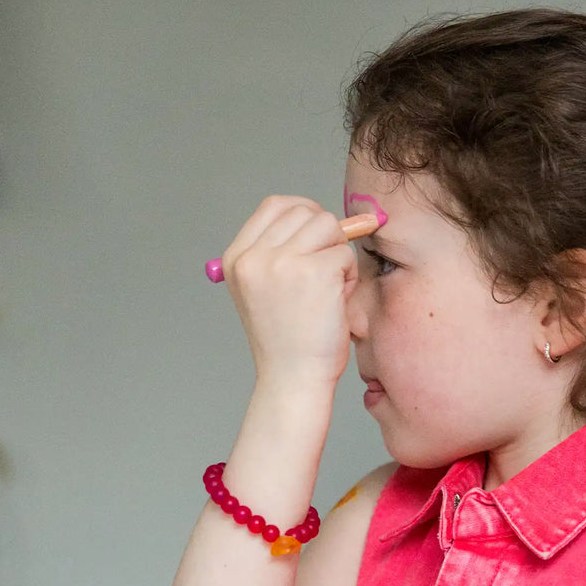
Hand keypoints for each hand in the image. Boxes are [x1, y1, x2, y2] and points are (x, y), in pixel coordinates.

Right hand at [221, 195, 359, 385]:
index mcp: (236, 259)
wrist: (293, 380)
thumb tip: (323, 218)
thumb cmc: (288, 342)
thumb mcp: (265, 291)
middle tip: (325, 274)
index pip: (275, 206)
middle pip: (304, 211)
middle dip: (325, 237)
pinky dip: (349, 277)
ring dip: (338, 254)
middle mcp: (253, 257)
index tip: (317, 240)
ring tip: (330, 289)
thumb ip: (280, 253)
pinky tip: (337, 303)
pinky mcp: (313, 271)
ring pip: (328, 225)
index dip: (304, 215)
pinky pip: (345, 253)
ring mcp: (280, 262)